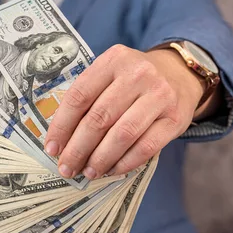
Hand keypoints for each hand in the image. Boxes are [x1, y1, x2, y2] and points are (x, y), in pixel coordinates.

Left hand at [44, 44, 211, 178]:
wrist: (180, 75)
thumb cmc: (134, 81)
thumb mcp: (111, 74)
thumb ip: (88, 98)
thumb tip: (61, 140)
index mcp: (114, 60)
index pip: (80, 96)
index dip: (62, 126)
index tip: (52, 148)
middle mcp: (138, 74)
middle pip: (99, 118)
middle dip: (78, 148)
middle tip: (67, 167)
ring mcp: (159, 95)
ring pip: (122, 134)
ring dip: (101, 158)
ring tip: (88, 172)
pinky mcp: (175, 118)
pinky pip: (146, 147)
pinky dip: (125, 162)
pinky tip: (112, 170)